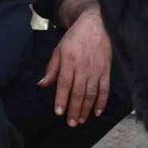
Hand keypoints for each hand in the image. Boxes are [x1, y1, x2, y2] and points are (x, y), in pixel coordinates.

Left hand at [39, 7, 111, 126]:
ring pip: (91, 93)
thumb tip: (42, 85)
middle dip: (74, 109)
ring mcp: (96, 69)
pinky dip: (101, 101)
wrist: (95, 24)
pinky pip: (104, 89)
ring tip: (81, 120)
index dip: (61, 99)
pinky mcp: (106, 70)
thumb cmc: (75, 38)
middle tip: (71, 123)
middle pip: (78, 92)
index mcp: (69, 61)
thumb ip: (51, 69)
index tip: (59, 112)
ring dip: (86, 109)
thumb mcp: (58, 50)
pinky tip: (97, 112)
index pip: (64, 84)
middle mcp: (83, 67)